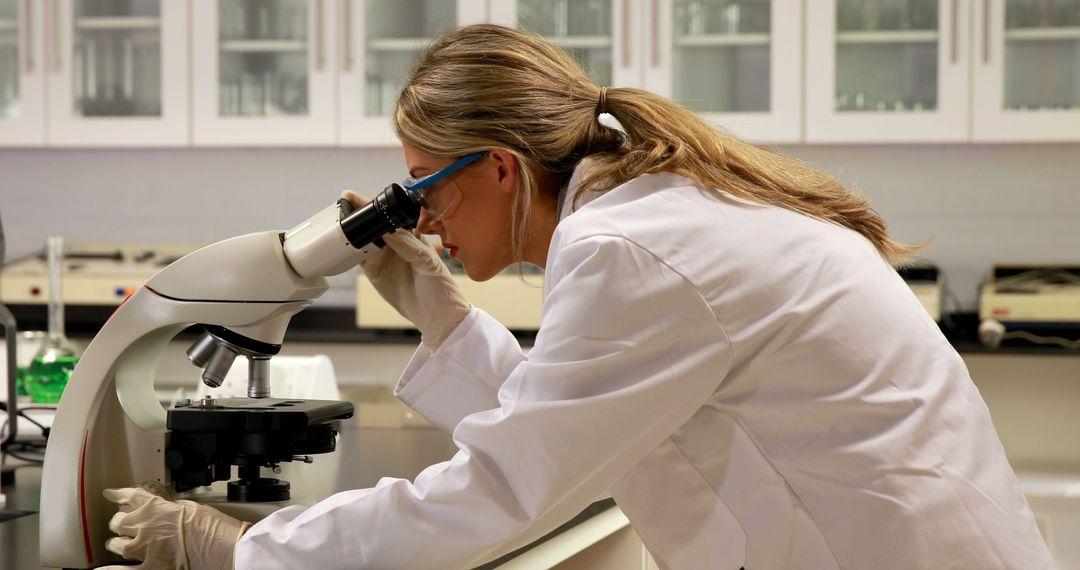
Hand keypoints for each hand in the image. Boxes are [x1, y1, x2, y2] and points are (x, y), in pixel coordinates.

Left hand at [102, 487, 250, 569]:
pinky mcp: (152, 568)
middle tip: (121, 522)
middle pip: (119, 521)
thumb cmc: (215, 528)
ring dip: (116, 543)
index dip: (118, 494)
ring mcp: (146, 550)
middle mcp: (146, 528)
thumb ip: (174, 509)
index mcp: (157, 509)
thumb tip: (168, 511)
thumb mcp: (194, 508)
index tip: (111, 494)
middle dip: (119, 521)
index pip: (130, 496)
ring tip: (116, 543)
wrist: (224, 548)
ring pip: (117, 545)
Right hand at [343, 190, 470, 347]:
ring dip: (350, 228)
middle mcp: (395, 241)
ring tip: (337, 219)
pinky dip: (347, 250)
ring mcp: (383, 255)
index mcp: (411, 233)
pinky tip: (339, 243)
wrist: (435, 314)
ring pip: (362, 236)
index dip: (376, 204)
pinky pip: (357, 256)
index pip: (391, 213)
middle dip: (358, 211)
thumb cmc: (440, 286)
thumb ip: (409, 246)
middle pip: (373, 221)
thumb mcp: (427, 262)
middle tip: (344, 205)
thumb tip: (389, 232)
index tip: (361, 198)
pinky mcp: (373, 270)